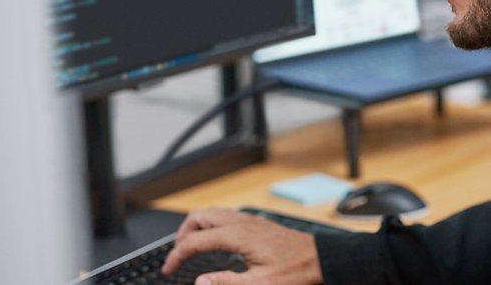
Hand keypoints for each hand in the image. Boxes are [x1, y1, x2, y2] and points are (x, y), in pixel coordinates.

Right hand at [162, 207, 323, 283]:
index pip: (196, 240)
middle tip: (176, 255)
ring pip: (214, 212)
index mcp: (239, 235)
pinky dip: (212, 224)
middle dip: (183, 233)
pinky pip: (227, 215)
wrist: (322, 259)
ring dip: (197, 226)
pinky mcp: (258, 223)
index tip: (168, 270)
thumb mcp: (261, 284)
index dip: (177, 255)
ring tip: (189, 246)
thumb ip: (227, 283)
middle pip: (201, 216)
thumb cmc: (297, 271)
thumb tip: (200, 282)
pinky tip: (215, 239)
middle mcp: (243, 222)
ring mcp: (251, 220)